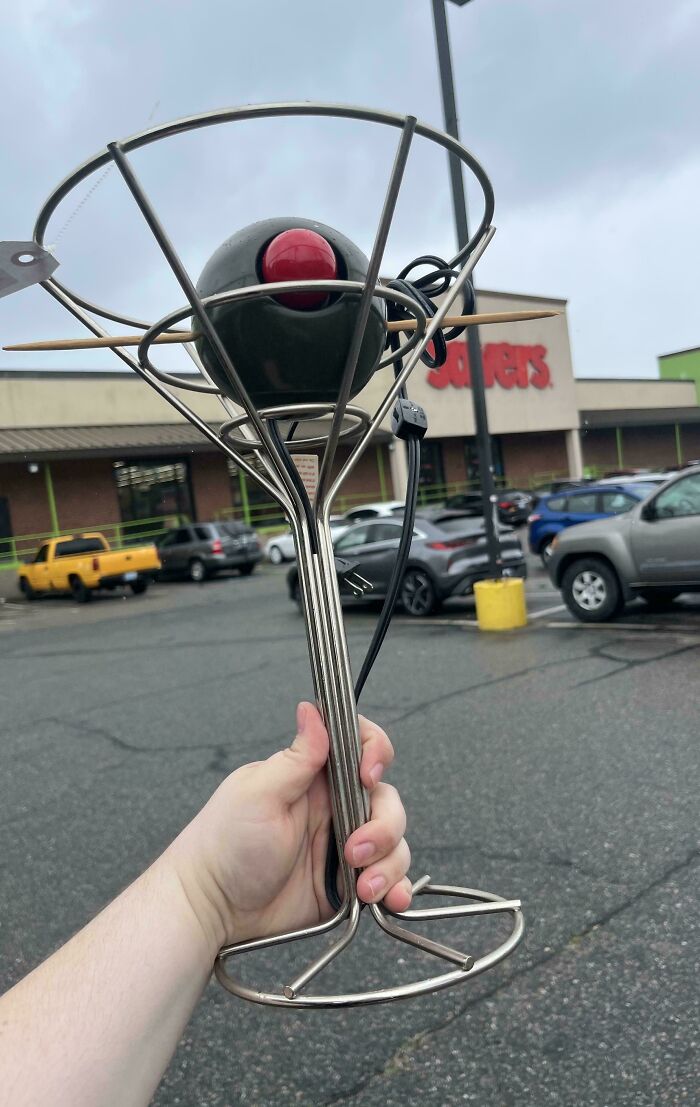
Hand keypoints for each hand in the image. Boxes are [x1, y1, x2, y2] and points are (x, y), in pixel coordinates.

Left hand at [168, 703, 411, 950]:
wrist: (213, 910)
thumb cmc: (225, 844)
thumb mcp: (259, 793)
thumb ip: (296, 758)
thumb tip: (312, 708)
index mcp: (314, 777)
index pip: (360, 746)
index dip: (375, 754)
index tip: (368, 776)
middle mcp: (334, 807)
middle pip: (386, 799)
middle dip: (383, 826)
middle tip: (353, 852)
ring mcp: (344, 846)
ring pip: (394, 840)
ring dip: (389, 863)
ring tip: (364, 888)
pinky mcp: (348, 883)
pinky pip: (388, 879)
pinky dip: (397, 888)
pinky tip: (391, 901)